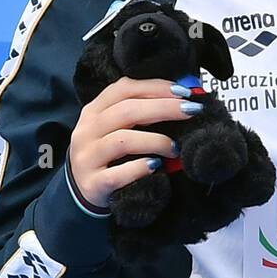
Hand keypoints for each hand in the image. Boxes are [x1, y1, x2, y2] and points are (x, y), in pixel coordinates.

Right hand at [68, 77, 190, 208]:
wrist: (85, 190)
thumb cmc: (109, 155)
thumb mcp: (115, 128)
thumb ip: (140, 113)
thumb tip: (182, 98)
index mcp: (94, 111)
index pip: (124, 88)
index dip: (155, 87)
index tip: (183, 92)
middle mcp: (87, 131)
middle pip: (127, 111)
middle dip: (164, 108)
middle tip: (191, 111)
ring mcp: (87, 157)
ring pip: (123, 141)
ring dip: (156, 141)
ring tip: (175, 148)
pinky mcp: (93, 183)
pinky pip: (118, 174)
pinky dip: (140, 168)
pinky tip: (156, 166)